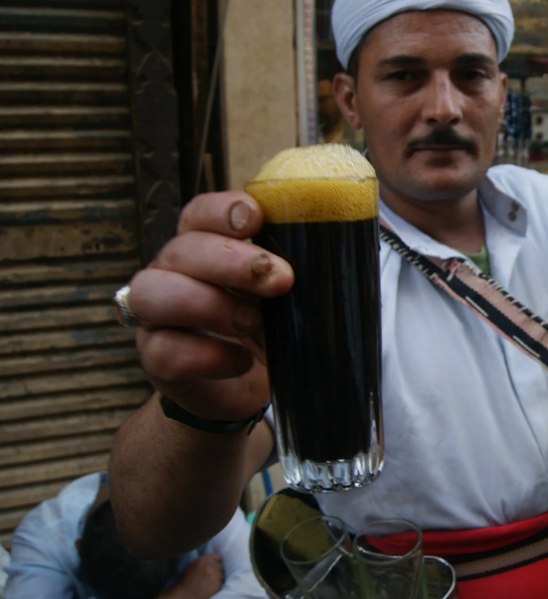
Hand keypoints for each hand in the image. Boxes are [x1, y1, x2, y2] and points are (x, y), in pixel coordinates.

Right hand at [127, 192, 293, 421]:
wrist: (246, 387)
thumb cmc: (265, 327)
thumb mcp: (284, 295)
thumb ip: (295, 270)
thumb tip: (342, 250)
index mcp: (202, 246)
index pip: (198, 214)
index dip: (221, 211)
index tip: (255, 218)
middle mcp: (170, 273)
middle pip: (180, 249)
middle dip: (230, 261)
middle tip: (280, 279)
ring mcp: (155, 316)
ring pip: (153, 294)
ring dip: (210, 305)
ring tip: (253, 323)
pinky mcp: (155, 358)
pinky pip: (163, 351)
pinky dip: (207, 356)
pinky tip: (240, 362)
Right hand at [173, 552, 224, 598]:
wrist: (183, 595)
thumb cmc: (186, 580)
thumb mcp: (193, 565)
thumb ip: (204, 561)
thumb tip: (213, 560)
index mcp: (204, 560)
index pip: (218, 556)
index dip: (215, 561)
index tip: (213, 566)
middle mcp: (211, 566)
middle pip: (220, 565)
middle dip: (216, 570)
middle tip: (208, 576)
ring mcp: (216, 575)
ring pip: (221, 574)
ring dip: (217, 577)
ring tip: (208, 583)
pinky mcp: (218, 585)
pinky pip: (221, 582)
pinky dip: (217, 585)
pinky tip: (209, 588)